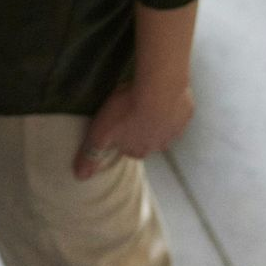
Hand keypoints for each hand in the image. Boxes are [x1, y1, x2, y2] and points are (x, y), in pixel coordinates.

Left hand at [74, 80, 194, 177]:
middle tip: (131, 112)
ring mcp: (175, 129)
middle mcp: (160, 145)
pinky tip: (161, 93)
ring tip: (146, 100)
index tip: (117, 127)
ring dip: (156, 117)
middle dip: (141, 129)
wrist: (158, 90)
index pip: (129, 150)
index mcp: (139, 150)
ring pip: (164, 127)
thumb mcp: (100, 132)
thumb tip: (80, 176)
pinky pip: (177, 111)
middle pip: (149, 140)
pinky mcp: (185, 112)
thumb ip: (91, 154)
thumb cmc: (126, 110)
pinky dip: (170, 105)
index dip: (122, 138)